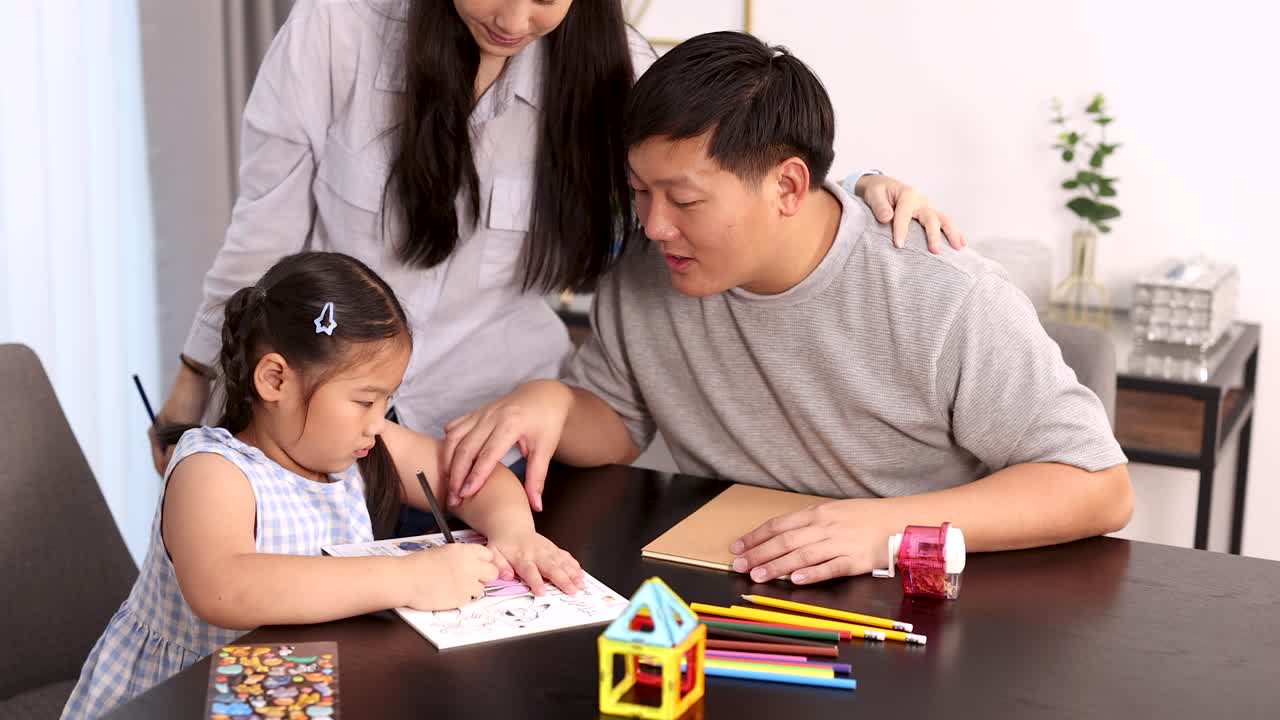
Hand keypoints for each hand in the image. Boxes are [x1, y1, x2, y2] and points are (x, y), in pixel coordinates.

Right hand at [150, 362, 213, 474]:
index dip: (170, 474)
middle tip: (195, 480)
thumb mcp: (180, 424)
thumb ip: (175, 446)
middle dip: (181, 469)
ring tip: (202, 469)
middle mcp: (162, 434)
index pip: (159, 462)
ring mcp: (175, 430)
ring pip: (182, 453)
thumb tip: (170, 466)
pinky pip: (191, 445)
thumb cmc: (188, 399)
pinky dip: (197, 451)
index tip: (183, 483)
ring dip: (191, 460)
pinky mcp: (188, 426)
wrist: (199, 376)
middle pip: (169, 459)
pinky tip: (208, 456)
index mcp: (155, 433)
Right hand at [400, 543, 499, 610]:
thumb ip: (463, 556)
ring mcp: (468, 584)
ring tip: (453, 586)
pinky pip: (469, 599)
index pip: (489, 555)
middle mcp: (471, 566)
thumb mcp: (445, 551)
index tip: (478, 566)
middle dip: (484, 576)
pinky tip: (448, 593)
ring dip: (472, 588)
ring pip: (481, 588)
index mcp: (466, 551)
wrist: (406, 579)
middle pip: (492, 572)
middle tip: (472, 578)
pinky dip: (461, 598)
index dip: (484, 561)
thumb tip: (474, 563)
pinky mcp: (462, 599)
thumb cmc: (420, 565)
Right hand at [442, 380, 573, 510]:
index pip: (488, 454)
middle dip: (456, 474)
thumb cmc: (546, 422)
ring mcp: (481, 413)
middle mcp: (492, 416)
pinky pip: (454, 427)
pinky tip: (448, 461)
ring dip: (447, 460)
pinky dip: (447, 445)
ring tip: (448, 483)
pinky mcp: (475, 413)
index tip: (466, 495)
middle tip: (453, 497)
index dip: (475, 476)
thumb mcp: (546, 449)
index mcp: (511, 425)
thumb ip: (537, 478)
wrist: (544, 395)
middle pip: (466, 447)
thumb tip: (536, 506)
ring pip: (454, 437)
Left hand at [487, 530, 584, 595]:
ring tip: (580, 584)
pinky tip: (580, 573)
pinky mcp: (553, 549)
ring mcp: (547, 550)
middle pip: (551, 567)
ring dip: (572, 573)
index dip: (535, 581)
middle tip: (572, 591)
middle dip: (562, 579)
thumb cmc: (503, 544)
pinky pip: (565, 556)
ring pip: (561, 562)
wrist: (511, 527)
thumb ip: (499, 565)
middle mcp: (536, 553)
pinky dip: (574, 564)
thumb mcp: (493, 553)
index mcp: (521, 557)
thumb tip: (506, 576)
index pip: (529, 570)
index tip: (541, 591)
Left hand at [729, 500, 892, 584]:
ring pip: (802, 555)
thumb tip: (779, 535)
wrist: (900, 520)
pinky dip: (811, 573)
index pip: (778, 525)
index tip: (737, 547)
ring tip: (758, 576)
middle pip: (785, 541)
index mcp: (817, 514)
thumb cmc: (864, 518)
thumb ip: (808, 524)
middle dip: (759, 553)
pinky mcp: (855, 561)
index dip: (755, 537)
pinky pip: (830, 567)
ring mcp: (840, 543)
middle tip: (739, 566)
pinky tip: (794, 579)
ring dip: (777, 566)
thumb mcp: (833, 512)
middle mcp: (825, 527)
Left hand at [855, 174, 965, 253]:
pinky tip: (962, 244)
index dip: (901, 230)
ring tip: (959, 248)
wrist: (884, 186)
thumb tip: (887, 218)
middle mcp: (921, 200)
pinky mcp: (931, 214)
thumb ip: (879, 206)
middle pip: (931, 217)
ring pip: (944, 219)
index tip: (899, 245)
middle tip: (935, 251)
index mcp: (907, 194)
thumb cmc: (878, 191)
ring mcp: (928, 207)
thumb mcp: (873, 194)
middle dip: (933, 234)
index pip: (905, 214)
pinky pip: (945, 223)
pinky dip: (955, 232)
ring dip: (952, 233)